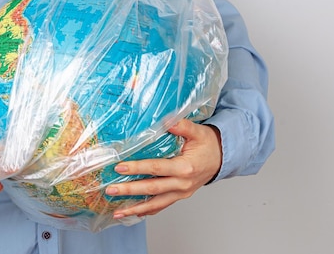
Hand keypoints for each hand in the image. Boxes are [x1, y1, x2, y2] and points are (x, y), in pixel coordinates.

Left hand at [106, 119, 221, 218]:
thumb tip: (166, 121)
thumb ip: (182, 126)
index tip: (119, 167)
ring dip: (135, 208)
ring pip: (156, 204)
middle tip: (110, 190)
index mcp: (185, 167)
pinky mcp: (180, 196)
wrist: (222, 158)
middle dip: (129, 190)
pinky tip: (133, 213)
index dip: (137, 168)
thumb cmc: (208, 144)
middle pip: (152, 189)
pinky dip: (147, 211)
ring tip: (118, 212)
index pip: (156, 168)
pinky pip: (162, 206)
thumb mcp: (198, 132)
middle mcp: (182, 184)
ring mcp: (181, 192)